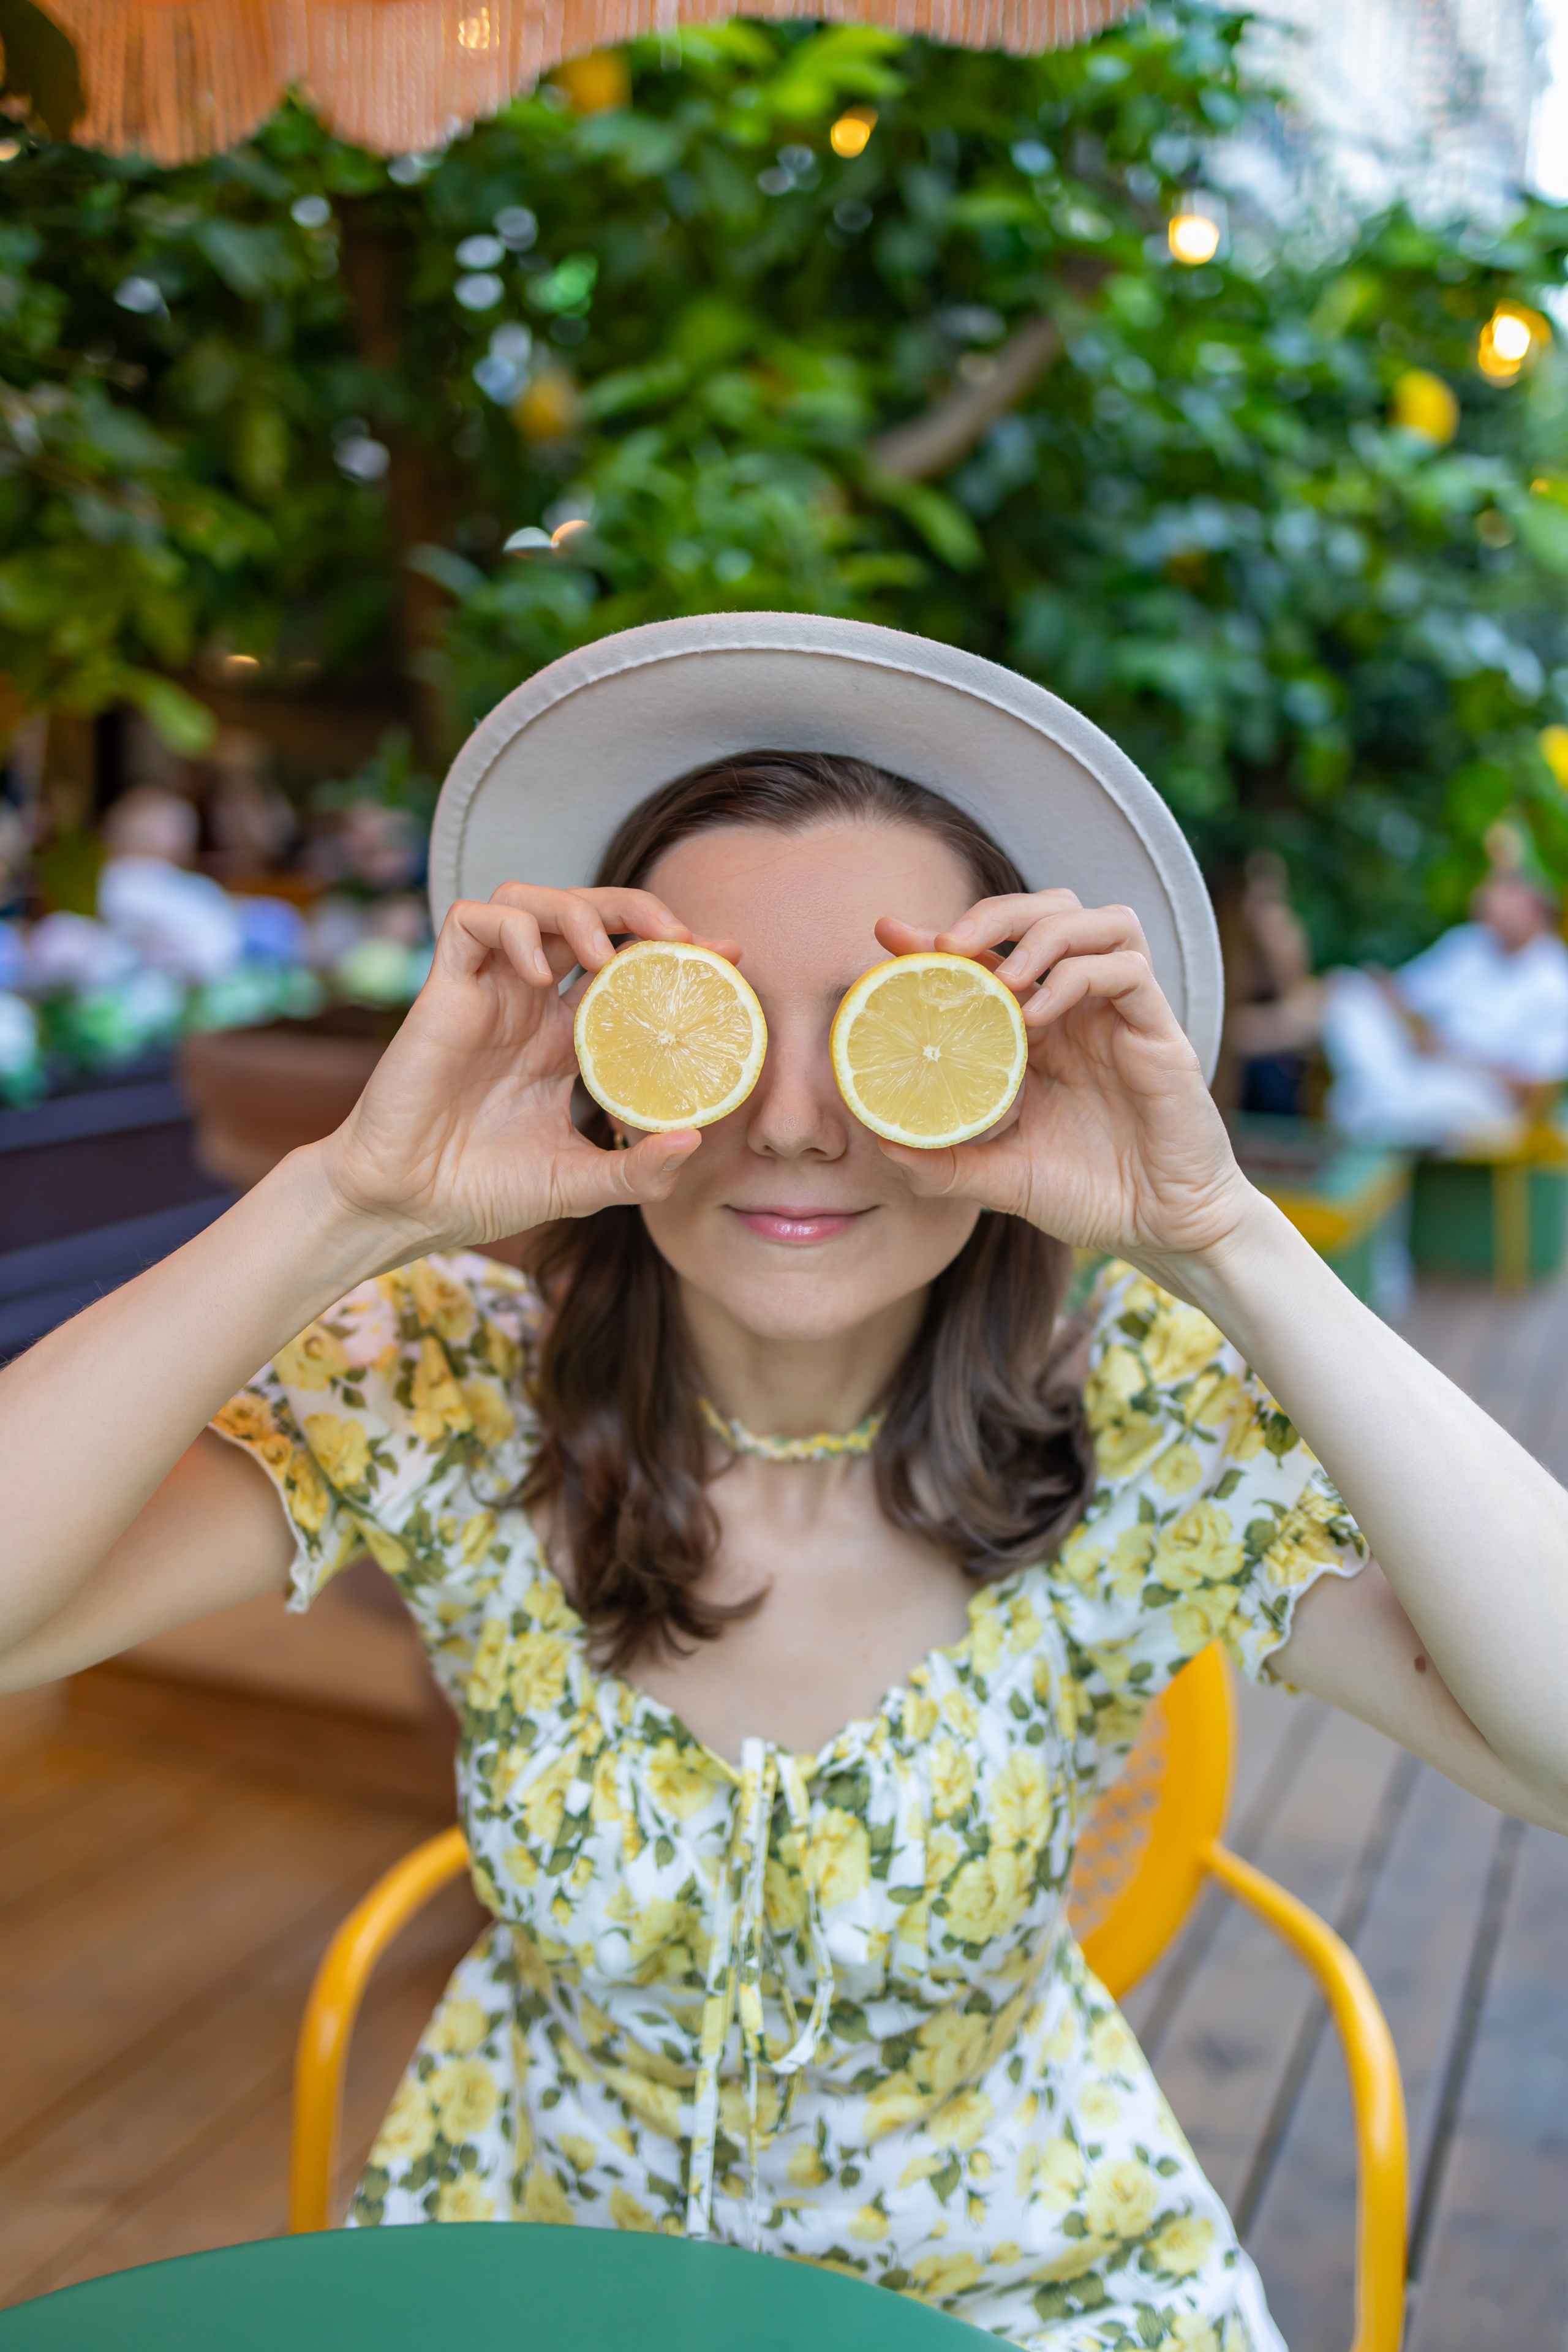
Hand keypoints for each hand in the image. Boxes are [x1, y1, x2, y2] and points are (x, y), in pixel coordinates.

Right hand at [316, 883, 726, 1249]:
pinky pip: (470, 920)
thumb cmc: (485, 1191)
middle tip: (679, 936)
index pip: (629, 967)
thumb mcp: (581, 1184)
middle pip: (586, 915)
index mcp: (568, 1038)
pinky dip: (511, 929)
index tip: (727, 954)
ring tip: (605, 954)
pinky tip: (540, 974)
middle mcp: (531, 1003)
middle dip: (636, 908)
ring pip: (529, 900)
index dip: (674, 950)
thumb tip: (695, 1140)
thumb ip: (639, 1170)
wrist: (408, 1206)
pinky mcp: (444, 990)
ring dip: (575, 908)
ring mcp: (488, 991)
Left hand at [873, 892, 1252, 1264]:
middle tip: (948, 945)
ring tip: (1005, 979)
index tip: (888, 933)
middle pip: (1049, 911)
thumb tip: (879, 1140)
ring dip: (1043, 932)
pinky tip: (1043, 1016)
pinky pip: (1128, 970)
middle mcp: (1080, 1009)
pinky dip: (1080, 976)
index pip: (991, 954)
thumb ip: (943, 1163)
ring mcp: (1122, 1016)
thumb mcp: (999, 1179)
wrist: (1162, 1230)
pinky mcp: (1159, 1033)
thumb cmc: (1089, 1195)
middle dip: (994, 912)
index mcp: (1039, 1029)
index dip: (939, 934)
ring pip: (1097, 921)